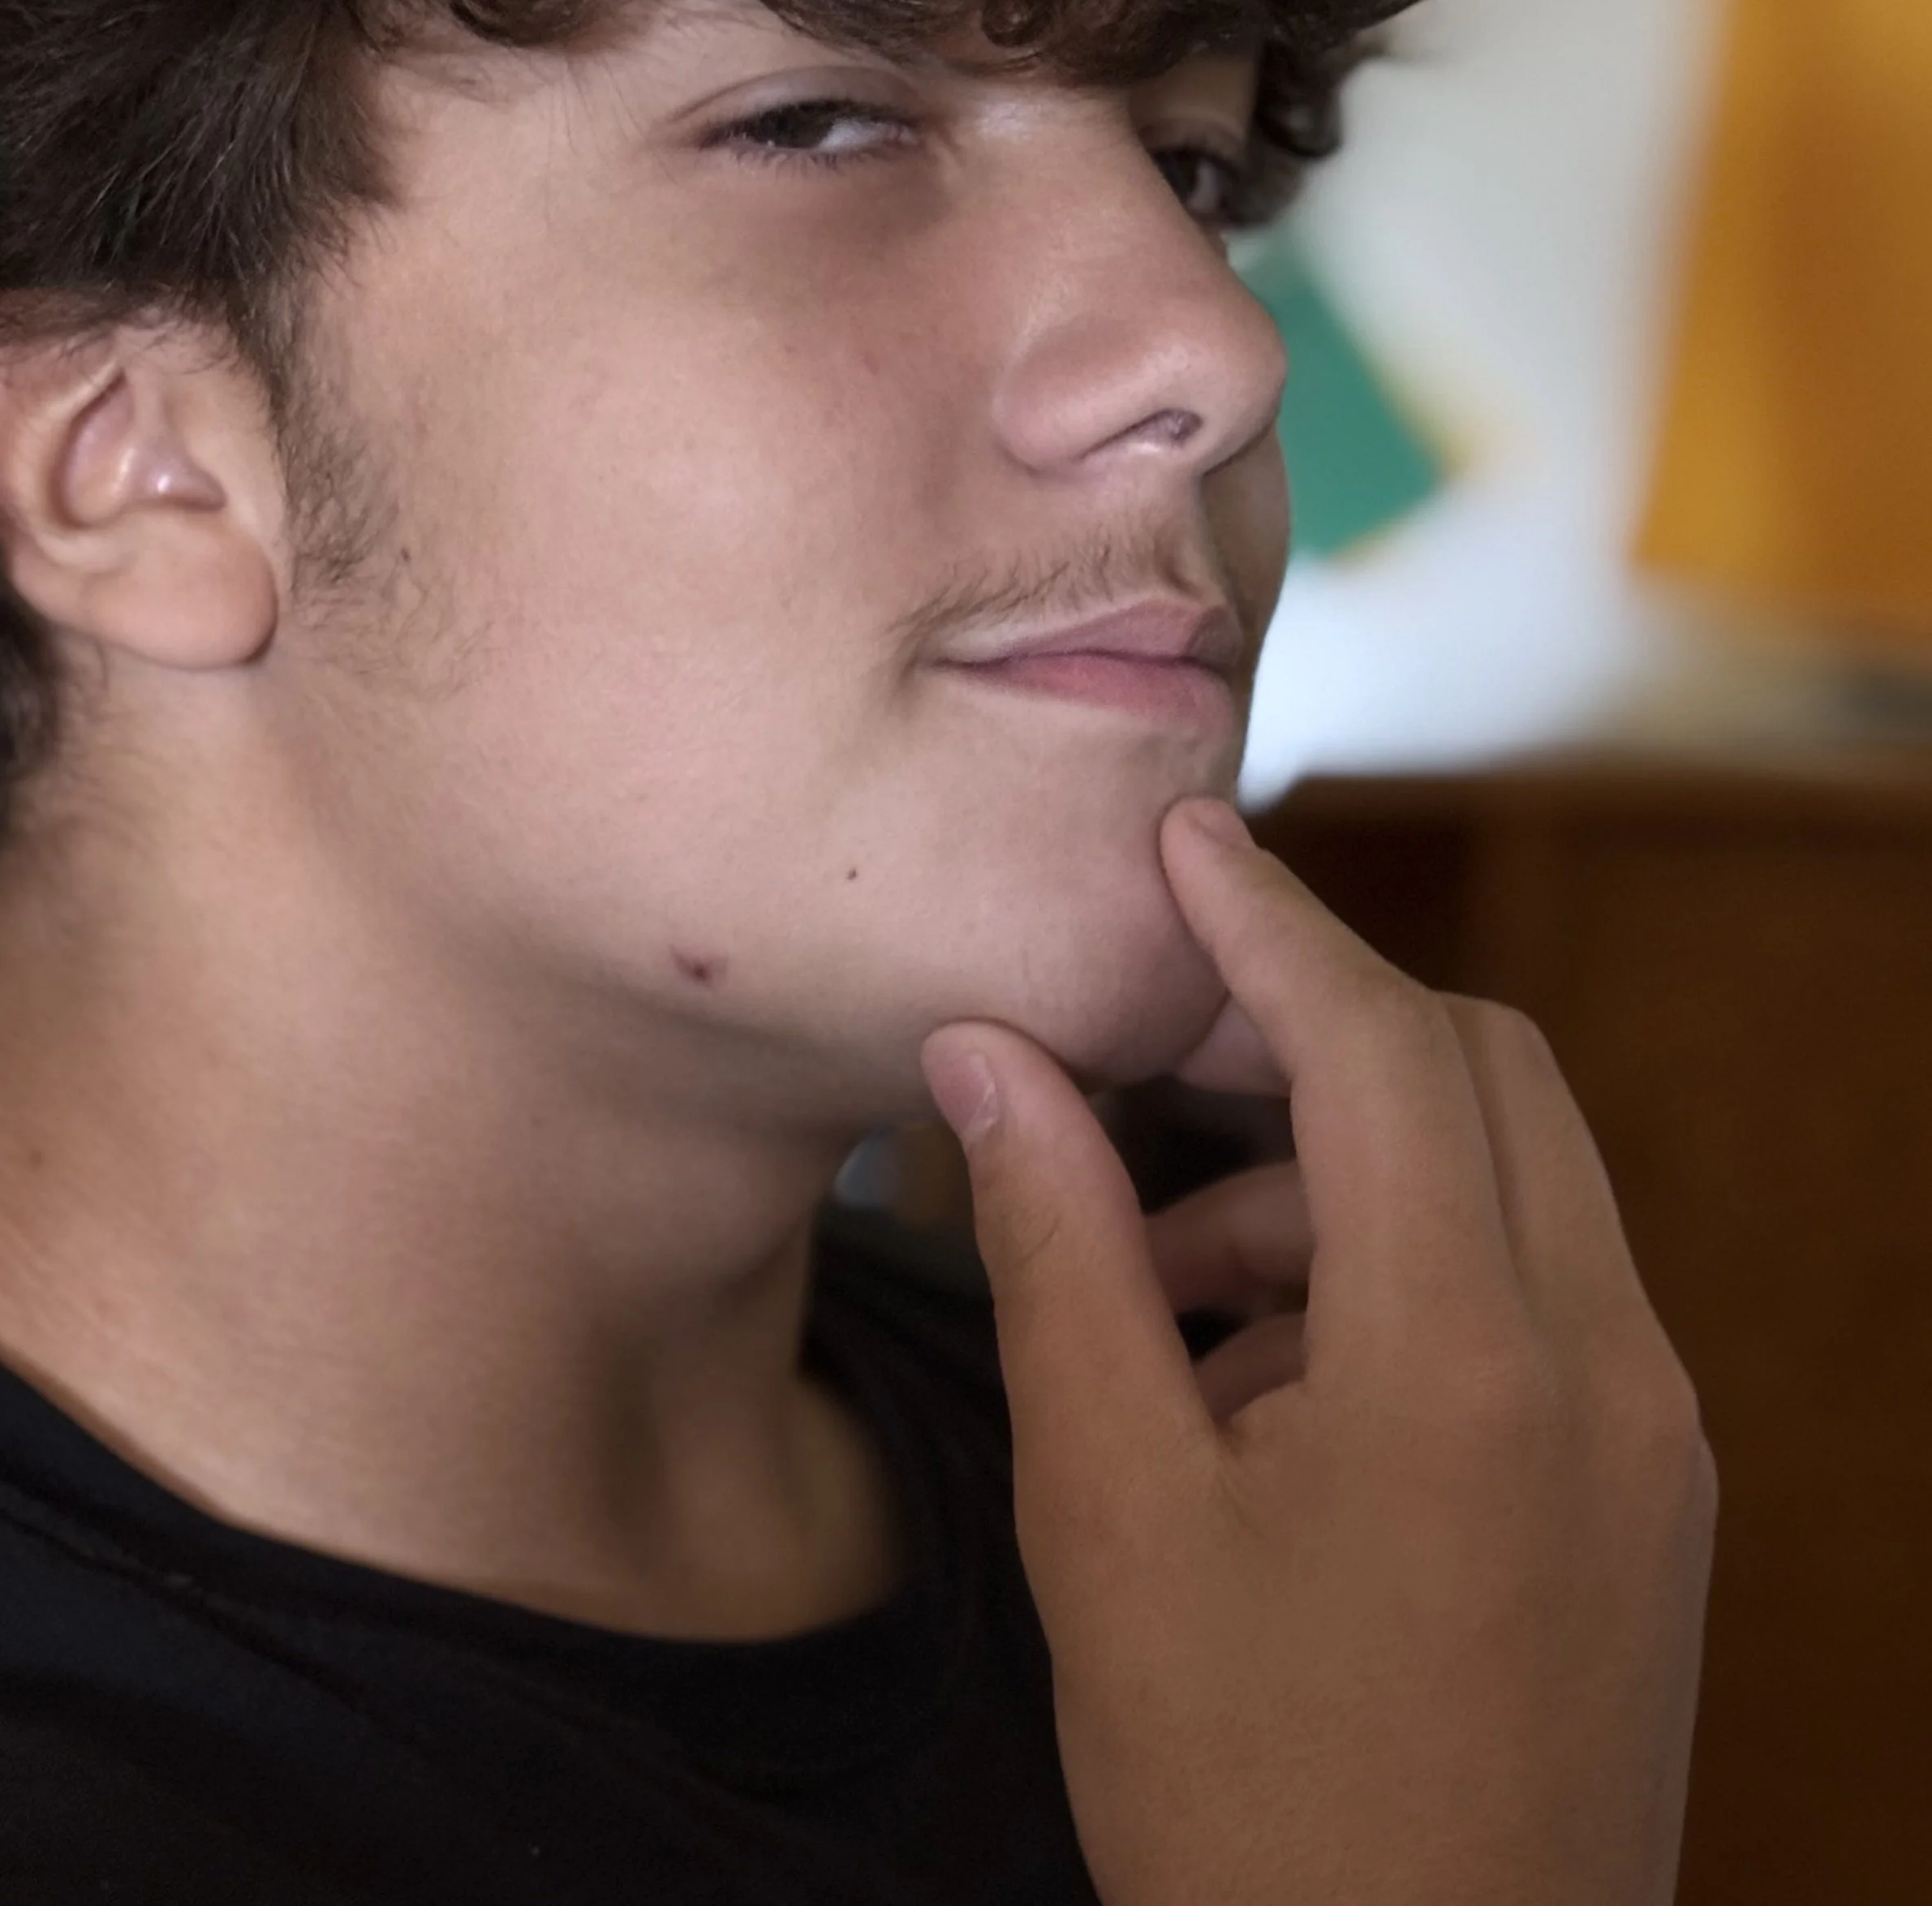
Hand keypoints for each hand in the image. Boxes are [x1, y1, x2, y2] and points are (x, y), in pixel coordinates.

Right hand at [920, 797, 1715, 1905]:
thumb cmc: (1248, 1802)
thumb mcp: (1110, 1514)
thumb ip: (1056, 1255)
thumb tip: (987, 1059)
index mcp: (1470, 1360)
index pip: (1378, 1043)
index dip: (1268, 922)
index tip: (1183, 838)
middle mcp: (1607, 1365)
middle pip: (1480, 1071)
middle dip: (1317, 1030)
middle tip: (1158, 1061)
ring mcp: (1654, 1432)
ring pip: (1515, 1175)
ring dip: (1346, 1174)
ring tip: (1168, 1299)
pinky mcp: (1654, 1492)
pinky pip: (1543, 1290)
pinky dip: (1411, 1269)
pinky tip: (1269, 1385)